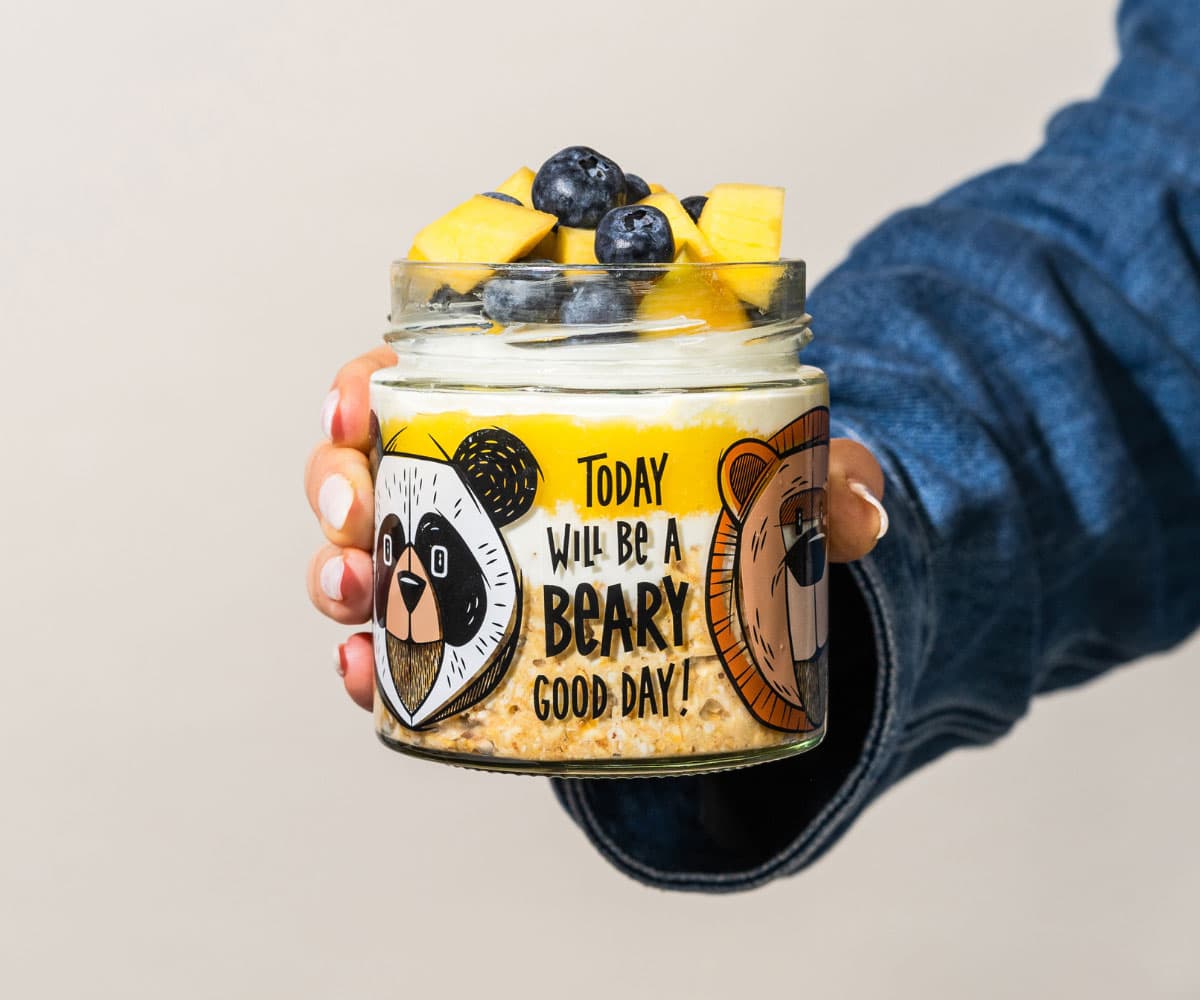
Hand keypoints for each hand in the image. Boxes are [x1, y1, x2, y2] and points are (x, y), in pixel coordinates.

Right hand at [306, 347, 886, 710]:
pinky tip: (370, 677)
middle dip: (338, 481)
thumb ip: (819, 482)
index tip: (360, 400)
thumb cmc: (728, 498)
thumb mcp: (772, 479)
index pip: (428, 372)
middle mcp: (484, 475)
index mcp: (533, 405)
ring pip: (377, 550)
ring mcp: (474, 556)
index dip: (372, 381)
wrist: (729, 581)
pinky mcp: (481, 630)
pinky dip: (379, 659)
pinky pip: (408, 640)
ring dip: (342, 572)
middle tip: (356, 511)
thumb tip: (857, 513)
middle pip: (375, 461)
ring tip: (359, 601)